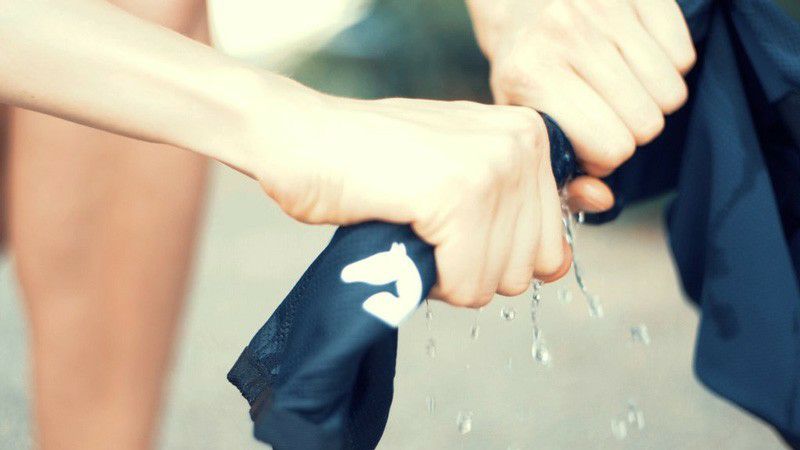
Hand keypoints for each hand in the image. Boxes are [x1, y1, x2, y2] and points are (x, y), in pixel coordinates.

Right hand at [251, 94, 569, 306]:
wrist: (297, 136)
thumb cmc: (372, 161)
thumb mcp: (459, 169)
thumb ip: (519, 204)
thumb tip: (570, 248)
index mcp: (530, 133)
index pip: (551, 246)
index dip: (494, 255)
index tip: (452, 224)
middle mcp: (523, 142)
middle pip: (528, 270)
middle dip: (472, 268)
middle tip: (425, 227)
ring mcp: (492, 166)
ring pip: (497, 282)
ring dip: (446, 274)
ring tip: (411, 226)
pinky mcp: (457, 195)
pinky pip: (465, 284)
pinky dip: (428, 280)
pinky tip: (402, 235)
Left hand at [467, 0, 695, 210]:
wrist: (522, 5)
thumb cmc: (526, 71)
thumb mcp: (526, 124)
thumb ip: (560, 173)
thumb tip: (602, 200)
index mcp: (530, 74)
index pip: (613, 148)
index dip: (606, 155)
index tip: (588, 140)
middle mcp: (565, 34)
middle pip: (648, 124)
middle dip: (630, 130)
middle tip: (604, 113)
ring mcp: (603, 6)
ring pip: (672, 93)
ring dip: (651, 100)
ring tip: (618, 88)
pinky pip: (684, 55)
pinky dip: (667, 65)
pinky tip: (632, 60)